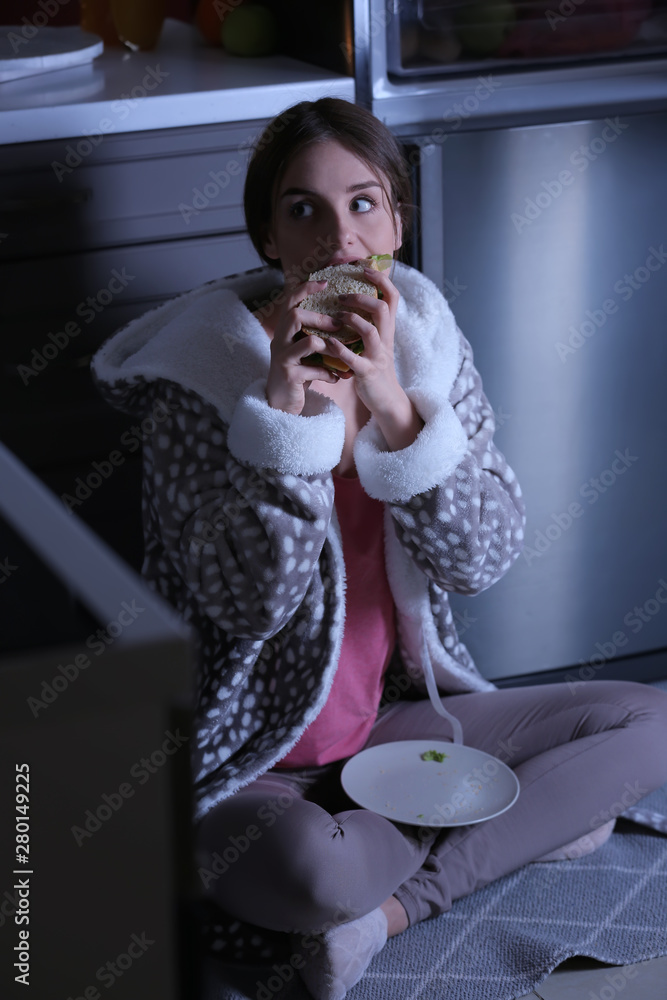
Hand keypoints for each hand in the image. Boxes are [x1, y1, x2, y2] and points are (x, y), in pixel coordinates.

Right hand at [265, 278, 343, 414]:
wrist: (281, 403)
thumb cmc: (298, 373)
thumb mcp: (304, 350)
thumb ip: (315, 334)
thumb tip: (341, 316)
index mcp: (284, 331)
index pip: (290, 301)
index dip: (306, 288)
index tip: (325, 282)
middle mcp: (280, 341)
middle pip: (295, 316)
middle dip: (320, 317)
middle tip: (339, 323)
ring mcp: (283, 358)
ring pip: (308, 342)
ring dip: (329, 345)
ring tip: (340, 352)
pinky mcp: (290, 376)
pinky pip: (314, 369)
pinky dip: (328, 372)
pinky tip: (336, 377)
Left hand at [319, 265, 423, 449]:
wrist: (386, 401)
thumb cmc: (374, 368)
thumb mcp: (374, 343)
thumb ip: (367, 323)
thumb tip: (352, 300)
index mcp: (386, 329)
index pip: (392, 297)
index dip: (380, 279)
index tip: (364, 267)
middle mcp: (385, 340)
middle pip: (383, 308)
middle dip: (362, 296)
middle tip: (342, 294)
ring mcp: (378, 357)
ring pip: (371, 331)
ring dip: (352, 319)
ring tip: (336, 314)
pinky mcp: (368, 374)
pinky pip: (355, 359)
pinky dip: (340, 349)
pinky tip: (328, 343)